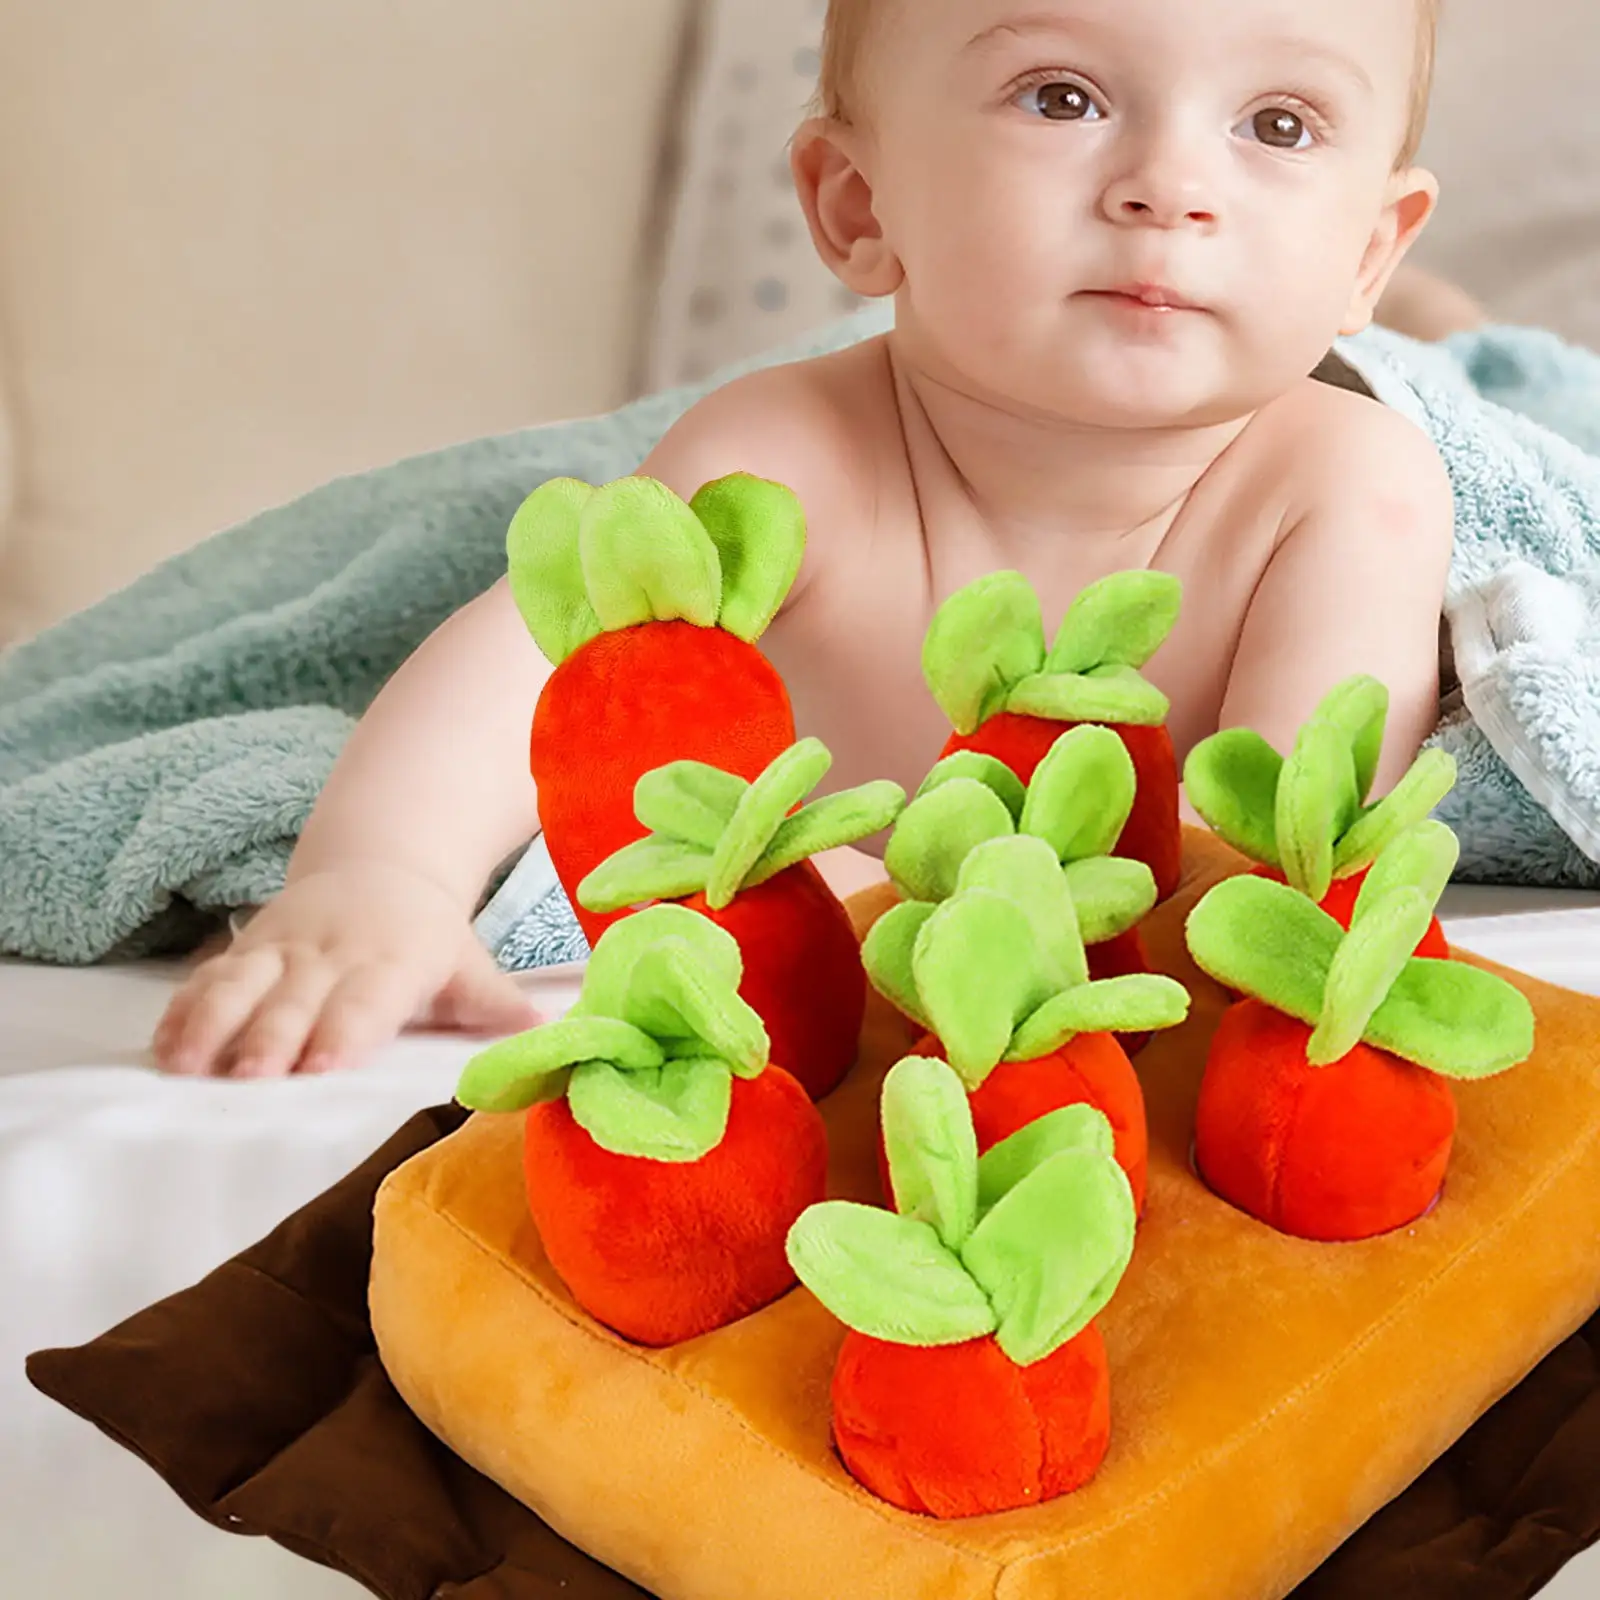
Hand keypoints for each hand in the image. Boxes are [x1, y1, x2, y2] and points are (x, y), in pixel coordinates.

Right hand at [151, 865, 541, 1076]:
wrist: (383, 864)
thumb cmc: (429, 938)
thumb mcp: (469, 963)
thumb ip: (497, 1005)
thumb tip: (547, 1035)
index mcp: (392, 961)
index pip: (366, 1000)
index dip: (343, 1032)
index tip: (322, 1068)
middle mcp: (332, 953)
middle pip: (296, 999)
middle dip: (270, 1038)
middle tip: (249, 1079)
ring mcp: (283, 950)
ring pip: (241, 984)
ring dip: (213, 1024)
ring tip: (185, 1067)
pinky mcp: (246, 950)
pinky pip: (208, 978)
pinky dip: (183, 1011)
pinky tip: (163, 1050)